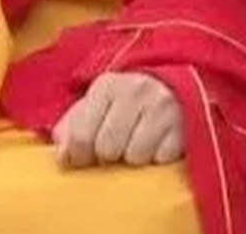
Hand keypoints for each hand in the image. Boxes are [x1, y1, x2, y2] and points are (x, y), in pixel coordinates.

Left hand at [52, 72, 183, 168]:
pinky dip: (157, 158)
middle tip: (114, 149)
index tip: (81, 158)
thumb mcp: (96, 103)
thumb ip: (73, 124)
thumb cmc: (125, 101)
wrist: (173, 87)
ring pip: (135, 157)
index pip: (82, 134)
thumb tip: (61, 155)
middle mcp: (134, 91)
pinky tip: (157, 144)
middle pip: (108, 149)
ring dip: (133, 158)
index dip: (78, 155)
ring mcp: (161, 108)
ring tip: (136, 143)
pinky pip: (162, 160)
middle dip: (108, 156)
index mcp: (106, 85)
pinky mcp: (184, 126)